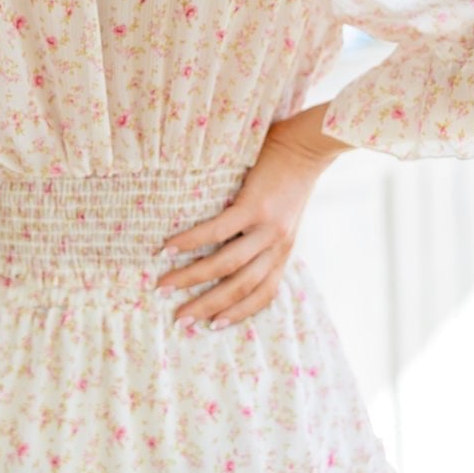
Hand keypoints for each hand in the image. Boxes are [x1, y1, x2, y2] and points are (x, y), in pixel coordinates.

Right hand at [154, 113, 345, 330]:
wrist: (310, 146)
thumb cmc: (291, 178)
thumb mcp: (284, 218)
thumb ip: (262, 237)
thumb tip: (227, 250)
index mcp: (283, 252)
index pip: (261, 294)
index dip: (237, 313)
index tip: (210, 327)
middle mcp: (277, 246)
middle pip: (239, 287)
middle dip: (206, 307)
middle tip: (178, 320)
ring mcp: (267, 227)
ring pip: (226, 264)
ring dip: (191, 278)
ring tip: (163, 286)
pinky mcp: (255, 205)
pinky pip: (218, 230)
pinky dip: (191, 241)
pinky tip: (169, 249)